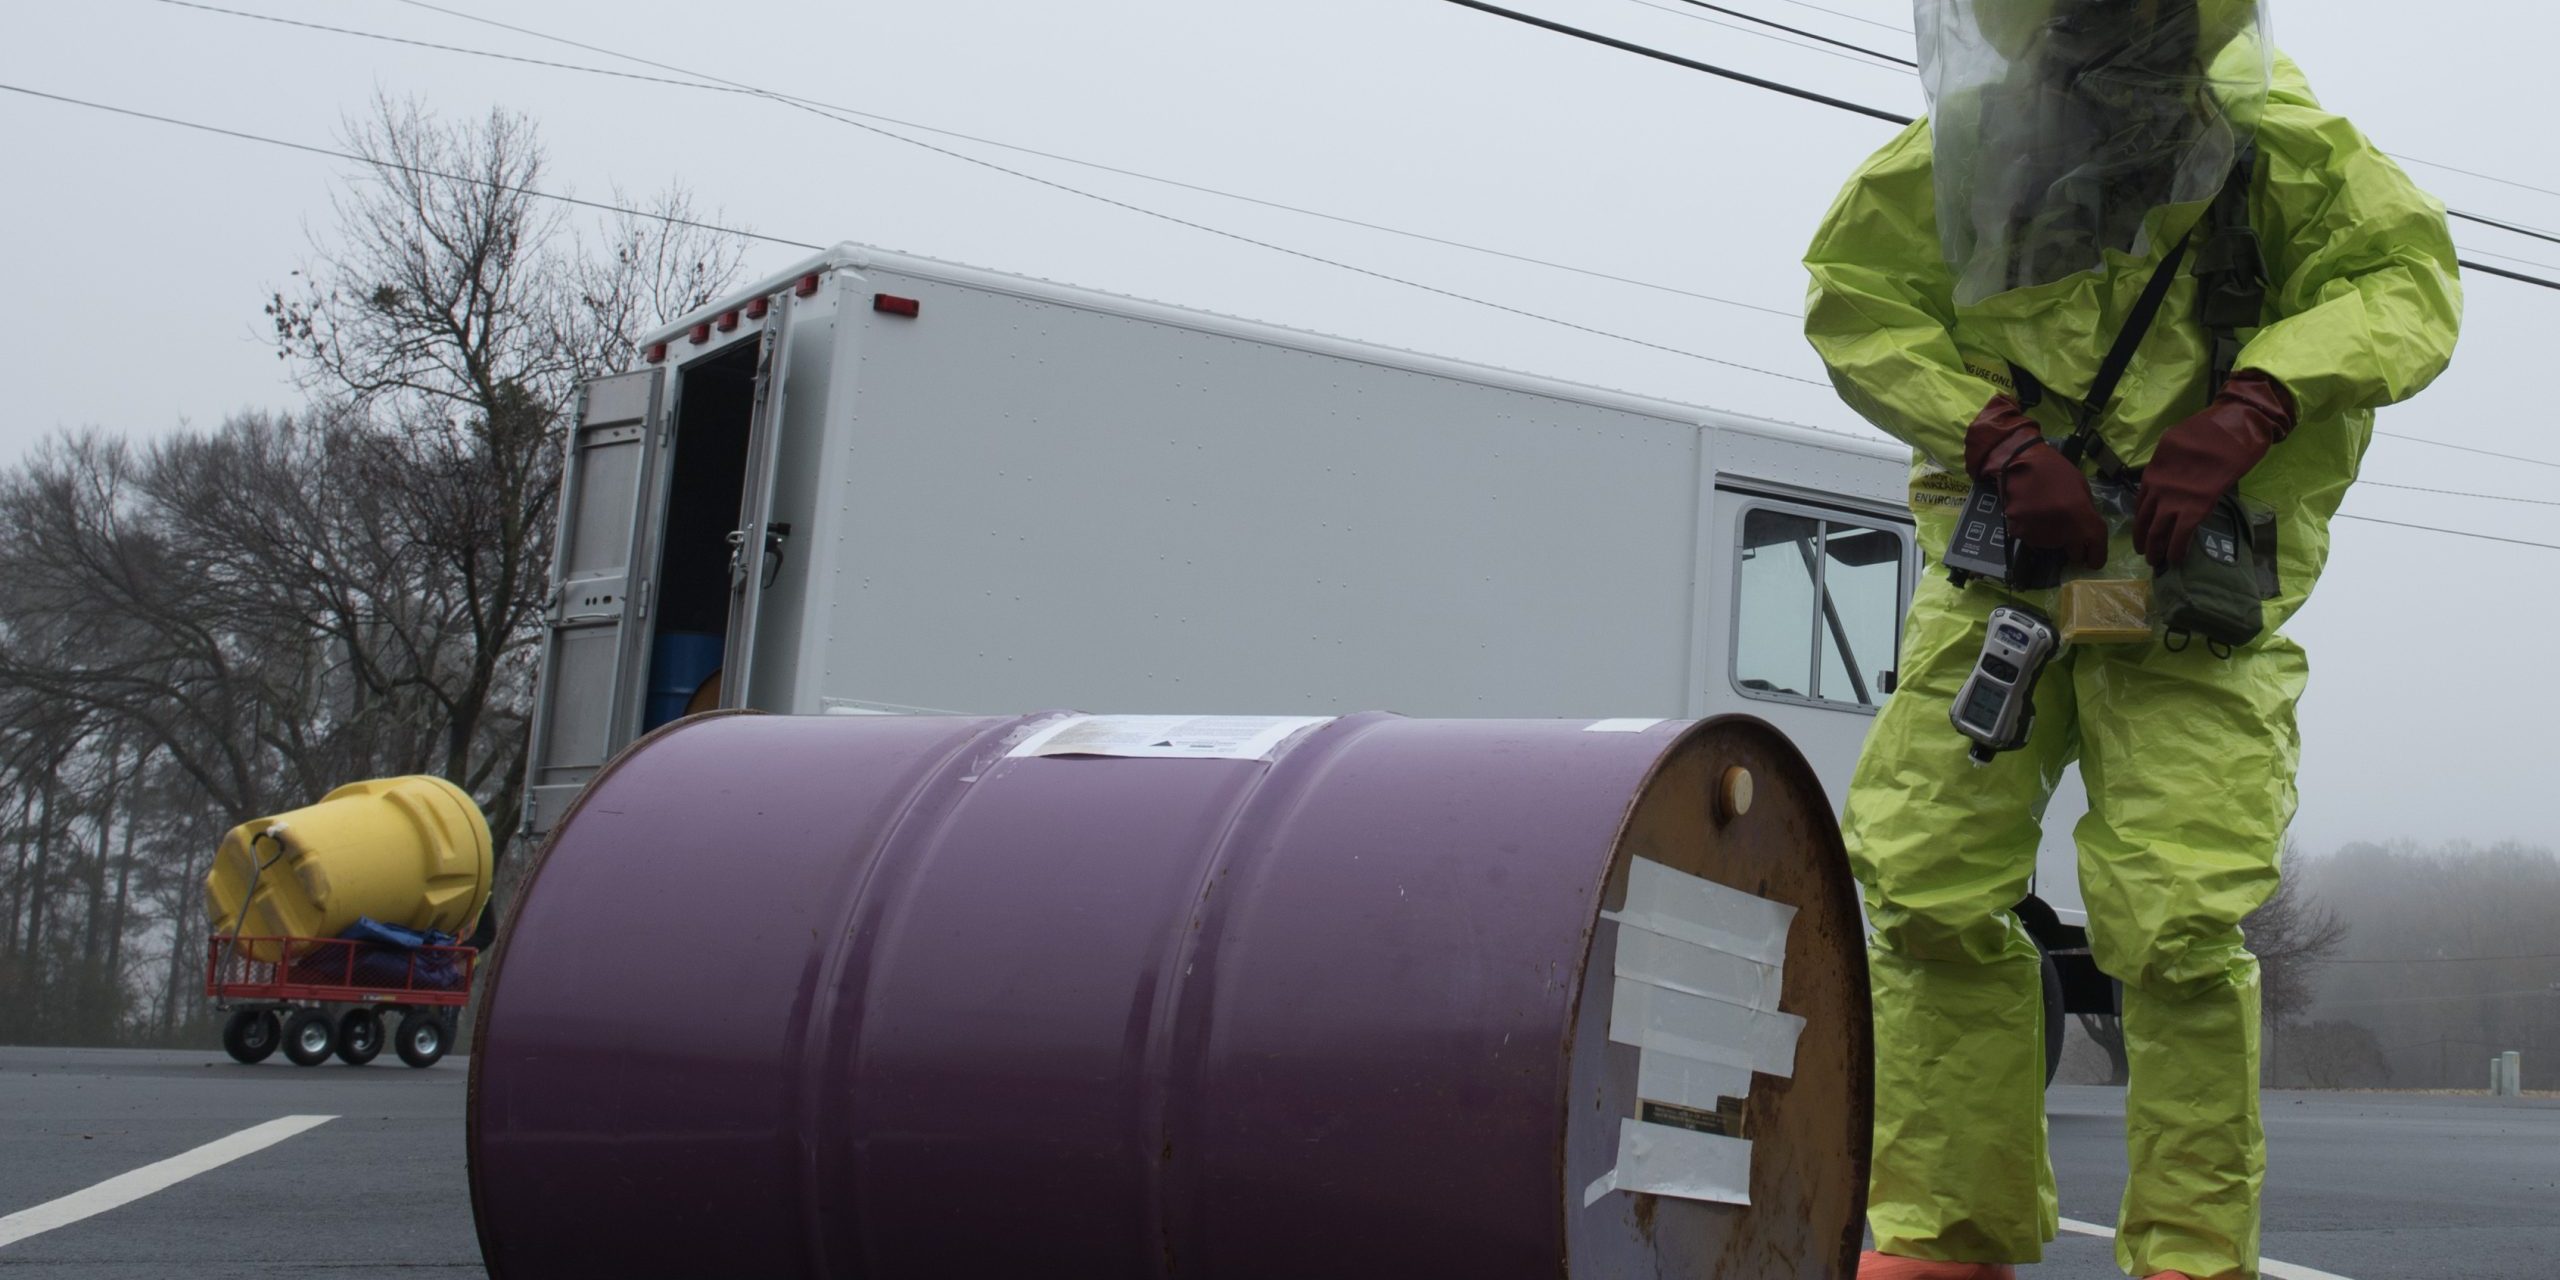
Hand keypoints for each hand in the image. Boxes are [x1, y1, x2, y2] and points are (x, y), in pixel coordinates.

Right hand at [1965, 396, 2107, 569]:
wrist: (2020, 461)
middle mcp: (2063, 532)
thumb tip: (2087, 532)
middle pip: (2074, 554)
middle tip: (2068, 533)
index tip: (2092, 561)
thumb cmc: (2055, 471)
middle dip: (2074, 547)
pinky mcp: (2020, 533)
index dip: (2096, 559)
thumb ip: (2087, 512)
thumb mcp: (2081, 488)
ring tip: (2046, 516)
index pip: (2096, 552)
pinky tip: (2031, 515)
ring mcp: (2040, 535)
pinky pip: (2032, 539)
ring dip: (2052, 538)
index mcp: (2083, 519)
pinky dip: (2033, 531)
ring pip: (2051, 547)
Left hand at [2134, 371, 2295, 567]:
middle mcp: (2157, 489)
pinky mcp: (2195, 508)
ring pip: (2157, 532)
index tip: (2141, 533)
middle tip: (2146, 554)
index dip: (2139, 522)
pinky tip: (2177, 560)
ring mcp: (2174, 500)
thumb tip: (2167, 477)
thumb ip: (2166, 464)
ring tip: (2157, 562)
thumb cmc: (2207, 432)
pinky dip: (2177, 551)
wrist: (2231, 431)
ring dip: (2156, 550)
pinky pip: (2180, 536)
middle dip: (2143, 541)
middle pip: (2143, 521)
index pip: (2139, 504)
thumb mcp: (2173, 444)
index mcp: (2152, 473)